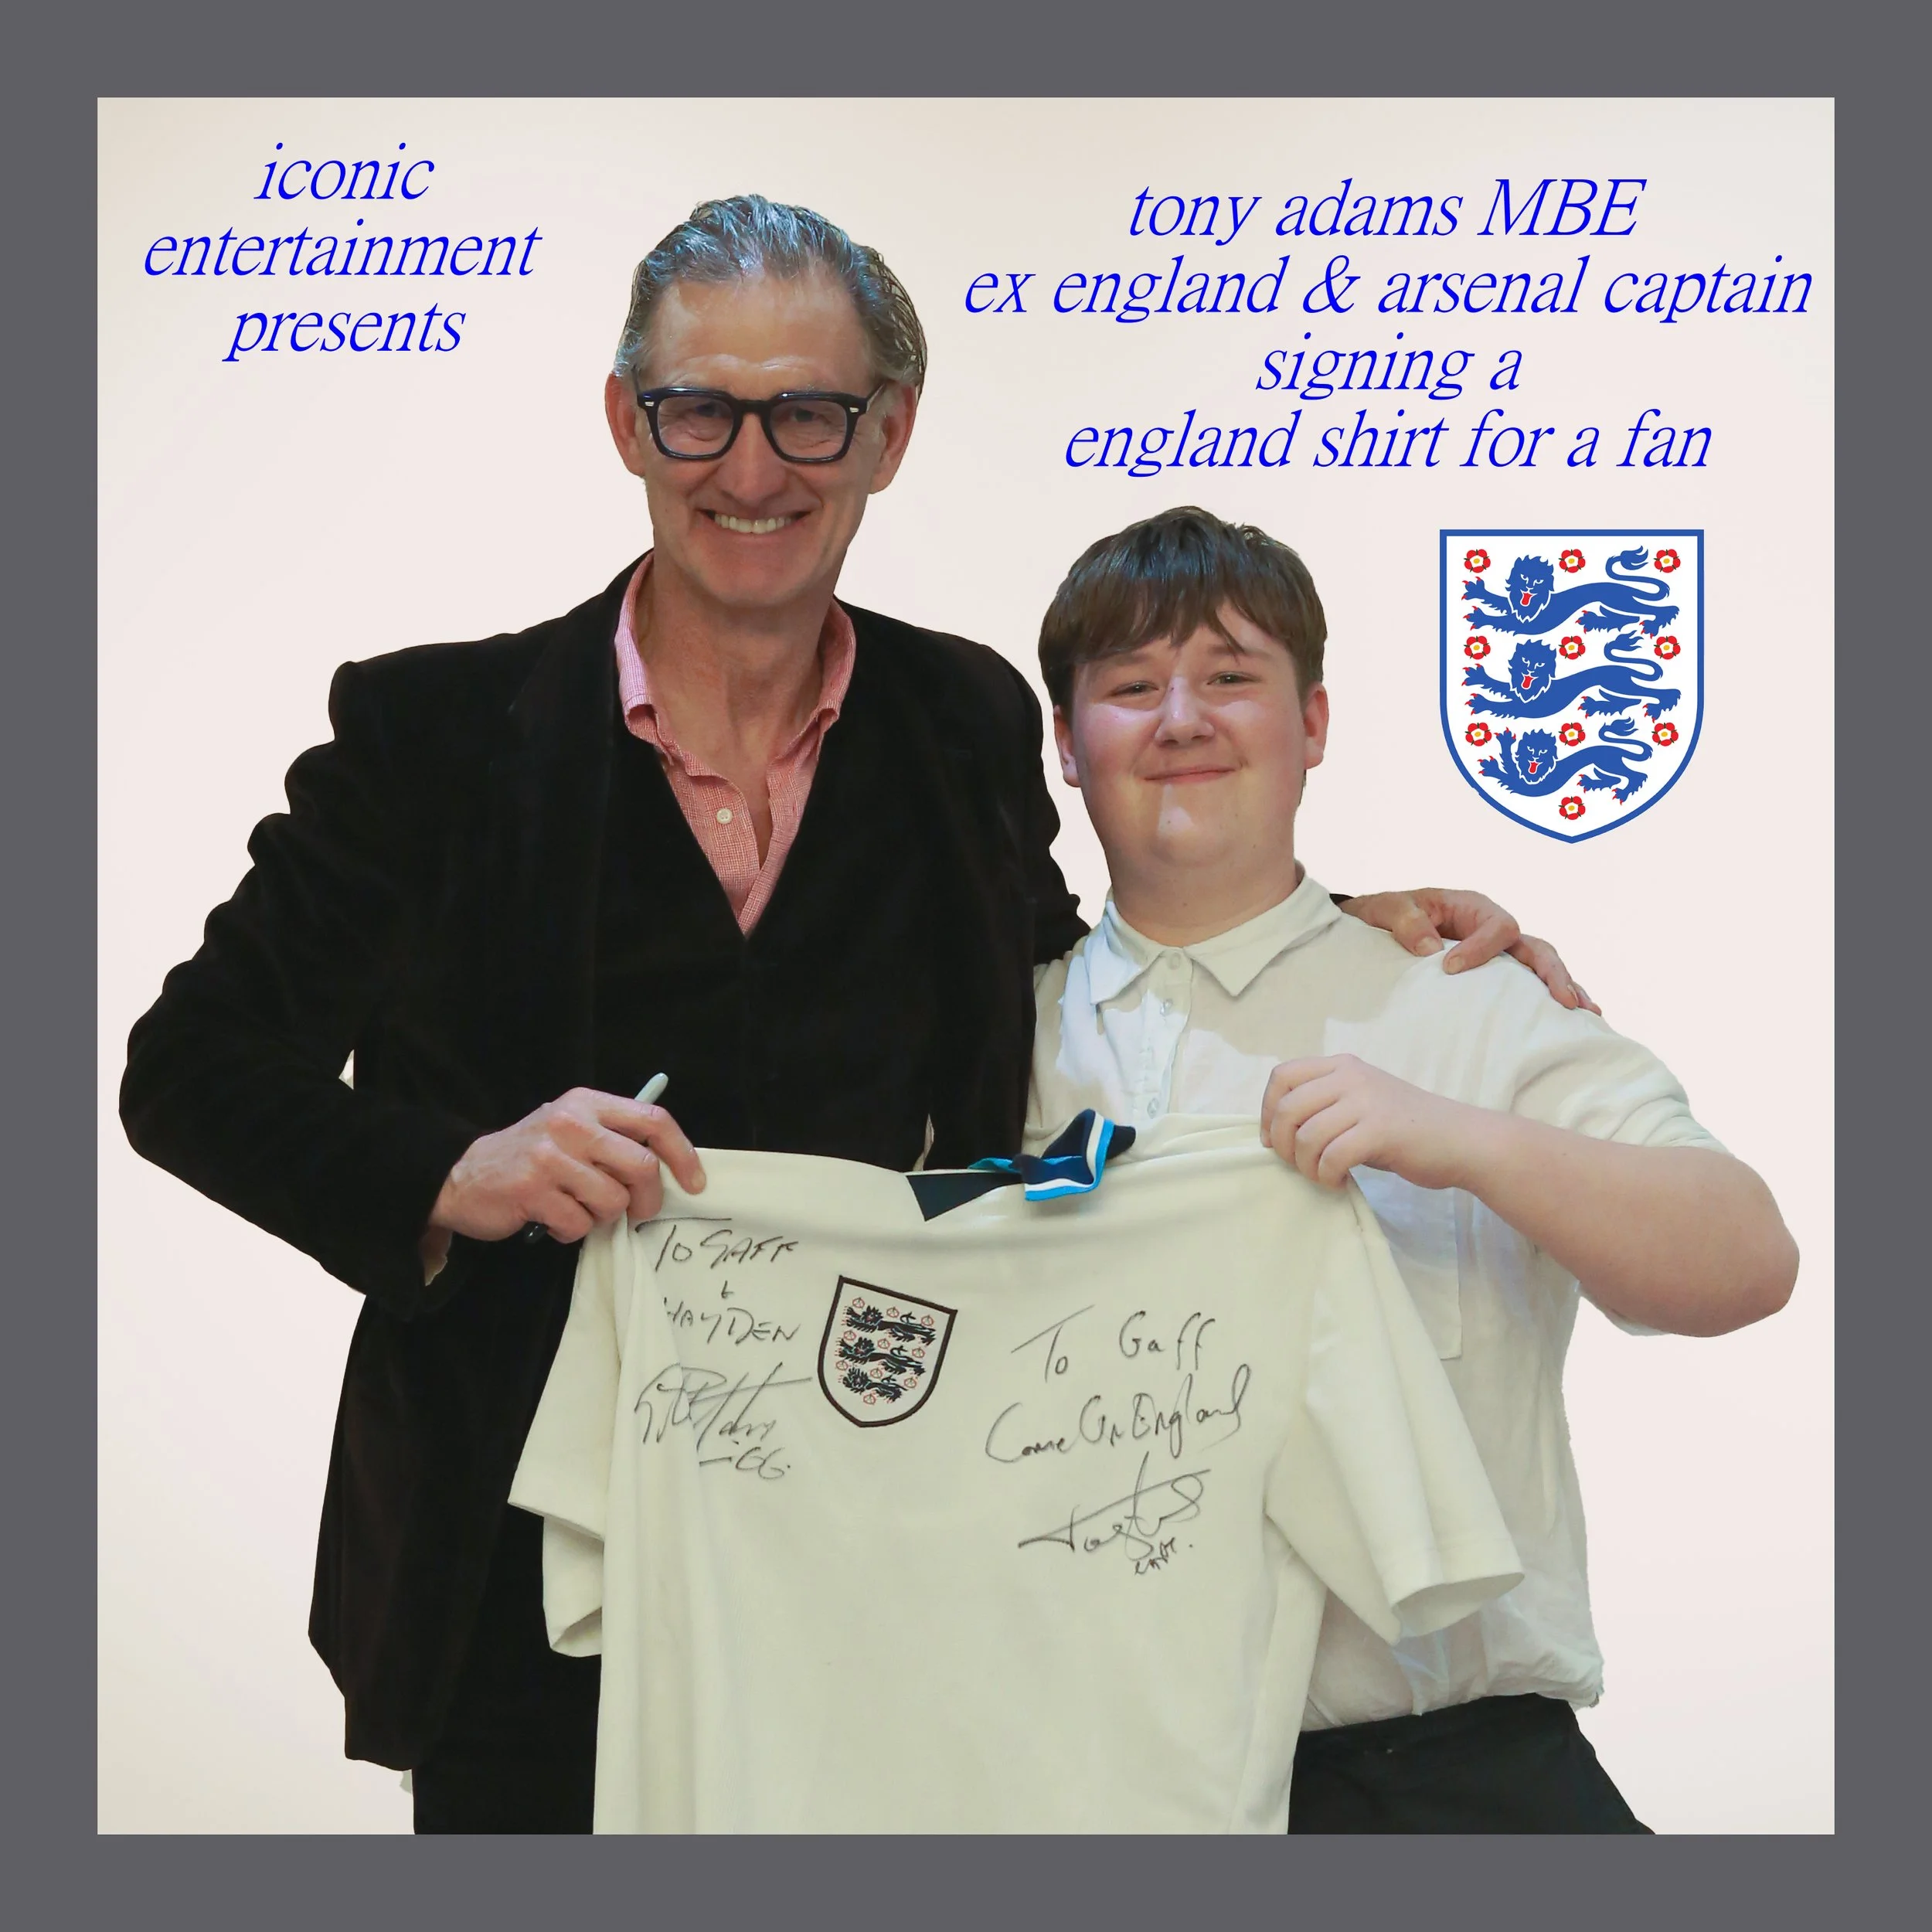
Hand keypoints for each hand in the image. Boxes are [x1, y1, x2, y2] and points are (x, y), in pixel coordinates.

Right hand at [425, 1087, 706, 1246]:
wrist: (461, 1174)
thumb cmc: (530, 1156)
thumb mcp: (571, 1129)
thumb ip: (614, 1139)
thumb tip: (668, 1169)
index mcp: (587, 1103)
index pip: (653, 1120)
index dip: (682, 1153)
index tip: (695, 1183)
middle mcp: (570, 1123)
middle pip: (641, 1166)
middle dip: (648, 1200)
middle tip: (638, 1213)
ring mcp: (550, 1157)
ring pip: (613, 1201)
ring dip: (603, 1218)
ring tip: (578, 1209)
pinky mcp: (532, 1191)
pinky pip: (579, 1224)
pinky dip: (572, 1232)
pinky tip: (554, 1220)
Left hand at [1260, 1054, 1474, 1191]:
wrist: (1460, 1140)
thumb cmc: (1406, 1129)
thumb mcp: (1360, 1103)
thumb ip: (1324, 1105)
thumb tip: (1276, 1131)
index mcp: (1342, 1066)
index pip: (1282, 1076)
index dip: (1266, 1110)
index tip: (1271, 1140)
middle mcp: (1351, 1077)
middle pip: (1288, 1108)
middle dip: (1282, 1145)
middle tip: (1296, 1165)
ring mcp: (1366, 1102)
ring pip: (1306, 1135)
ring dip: (1305, 1165)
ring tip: (1322, 1175)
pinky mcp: (1381, 1130)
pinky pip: (1332, 1156)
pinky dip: (1327, 1176)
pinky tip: (1339, 1182)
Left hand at [1335, 888, 1599, 1013]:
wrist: (1381, 926)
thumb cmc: (1388, 913)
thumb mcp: (1388, 909)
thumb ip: (1406, 922)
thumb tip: (1429, 949)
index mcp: (1473, 909)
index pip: (1497, 926)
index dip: (1482, 948)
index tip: (1452, 969)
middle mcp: (1493, 931)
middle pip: (1535, 948)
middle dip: (1551, 973)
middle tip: (1564, 1001)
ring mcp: (1500, 955)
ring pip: (1541, 967)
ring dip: (1564, 988)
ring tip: (1585, 1014)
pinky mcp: (1497, 977)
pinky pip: (1528, 986)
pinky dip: (1550, 1000)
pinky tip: (1572, 1022)